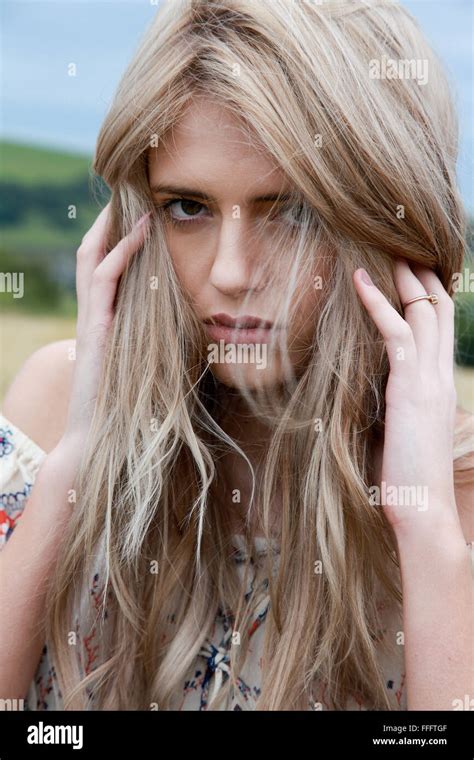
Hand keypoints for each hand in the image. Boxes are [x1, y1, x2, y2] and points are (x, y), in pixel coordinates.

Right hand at [64, 203, 150, 442]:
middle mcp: (94, 312)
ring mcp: (90, 318)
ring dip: (112, 225)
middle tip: (131, 193)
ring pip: (92, 255)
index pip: (106, 265)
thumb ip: (167, 341)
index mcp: (105, 318)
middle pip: (93, 251)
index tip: (144, 212)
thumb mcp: (153, 365)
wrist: (102, 437)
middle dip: (109, 221)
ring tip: (133, 198)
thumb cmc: (132, 407)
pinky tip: (141, 230)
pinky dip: (121, 249)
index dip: (120, 236)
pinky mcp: (93, 327)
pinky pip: (103, 277)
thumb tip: (206, 327)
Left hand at [352, 258, 461, 538]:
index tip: (412, 273)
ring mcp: (430, 379)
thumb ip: (397, 404)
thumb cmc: (408, 477)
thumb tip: (373, 391)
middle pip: (439, 309)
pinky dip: (378, 302)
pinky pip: (396, 331)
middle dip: (423, 275)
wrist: (422, 507)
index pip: (442, 328)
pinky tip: (361, 280)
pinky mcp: (411, 387)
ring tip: (384, 251)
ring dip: (404, 278)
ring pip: (423, 312)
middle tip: (403, 247)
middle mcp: (442, 375)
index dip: (430, 296)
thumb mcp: (404, 430)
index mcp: (441, 384)